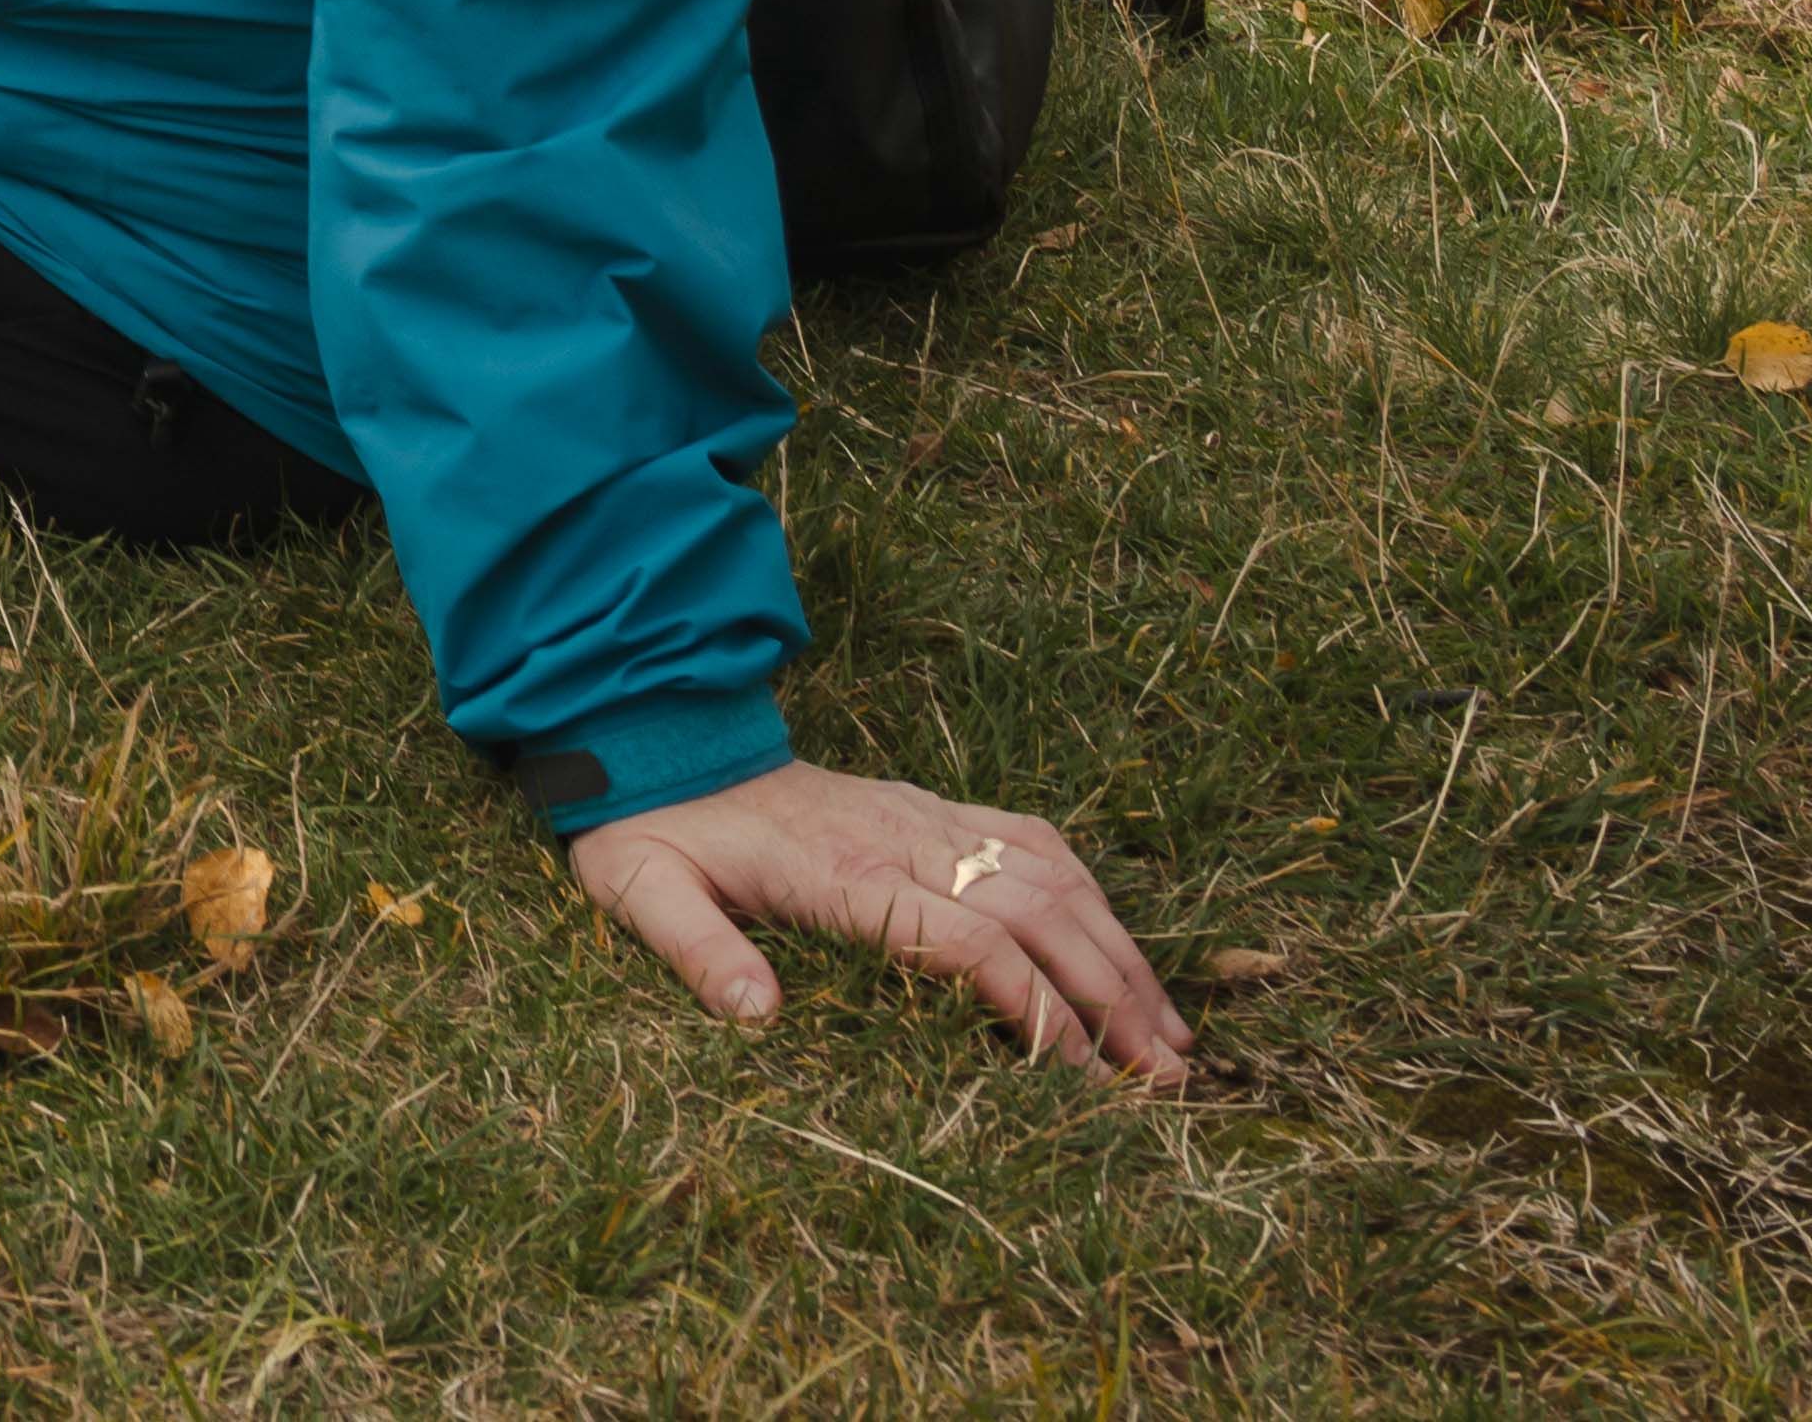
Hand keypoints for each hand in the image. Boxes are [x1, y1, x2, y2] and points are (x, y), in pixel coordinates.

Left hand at [563, 762, 1190, 1084]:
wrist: (655, 733)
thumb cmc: (650, 827)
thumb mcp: (641, 889)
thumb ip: (694, 948)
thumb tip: (753, 1013)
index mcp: (844, 872)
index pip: (970, 942)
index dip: (1035, 1008)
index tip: (1085, 1075)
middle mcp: (902, 837)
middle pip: (1037, 913)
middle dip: (1111, 996)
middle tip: (1166, 1078)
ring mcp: (923, 815)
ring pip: (1052, 876)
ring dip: (1119, 951)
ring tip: (1169, 1034)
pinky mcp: (927, 804)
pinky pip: (1030, 838)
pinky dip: (1090, 892)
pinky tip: (1119, 943)